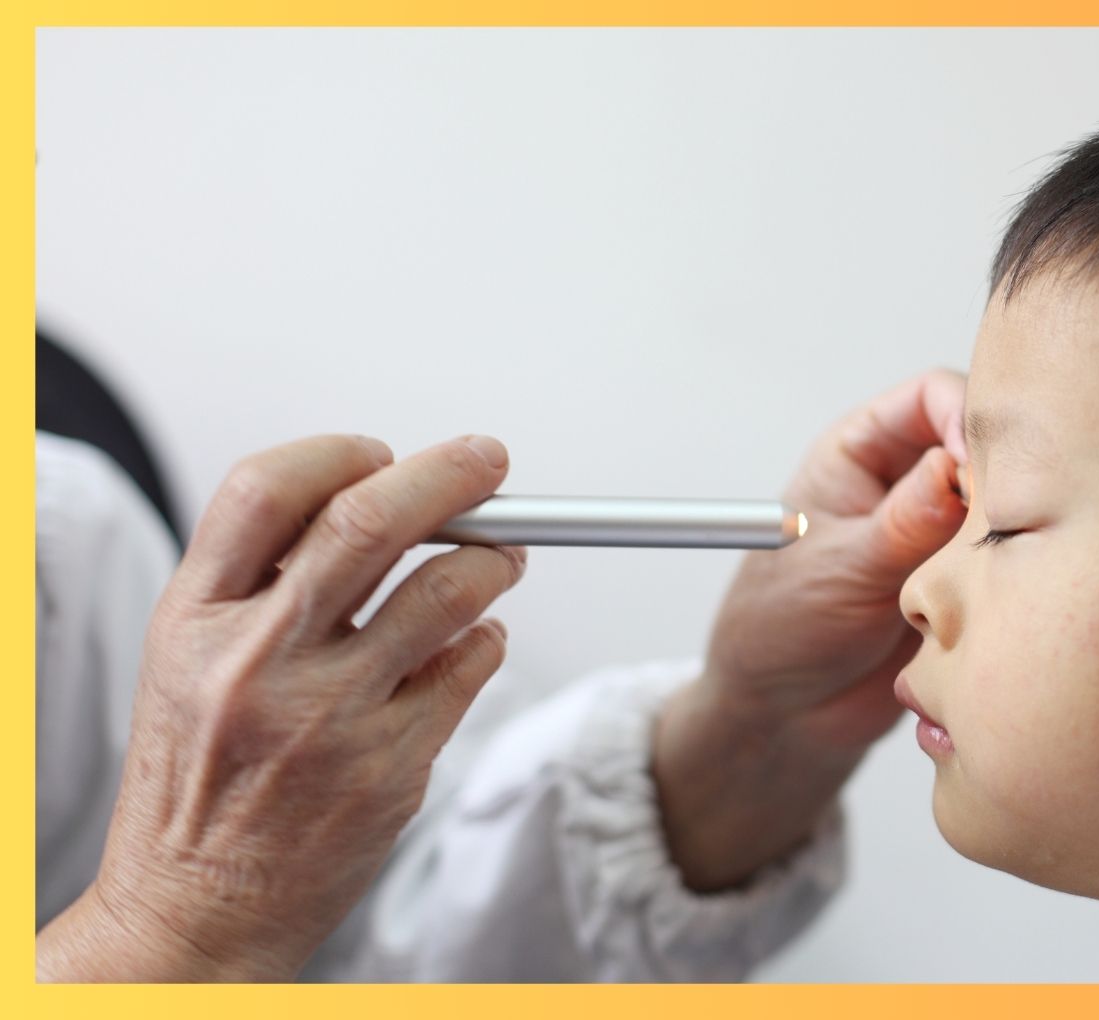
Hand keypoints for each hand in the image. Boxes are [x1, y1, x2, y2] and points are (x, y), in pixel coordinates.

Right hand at [36, 434, 526, 981]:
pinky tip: (474, 644)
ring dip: (492, 560)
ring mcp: (330, 714)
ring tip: (501, 560)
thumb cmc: (204, 777)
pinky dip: (487, 640)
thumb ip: (263, 583)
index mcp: (195, 620)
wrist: (198, 908)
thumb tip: (377, 498)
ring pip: (447, 590)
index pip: (265, 490)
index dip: (338, 455)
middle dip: (448, 475)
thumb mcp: (190, 661)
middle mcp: (258, 660)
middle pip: (370, 521)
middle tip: (486, 462)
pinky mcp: (392, 762)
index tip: (381, 454)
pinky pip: (471, 666)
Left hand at [653, 370, 967, 888]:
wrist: (788, 717)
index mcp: (860, 452)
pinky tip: (1004, 603)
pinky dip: (1016, 576)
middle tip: (1008, 515)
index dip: (966, 415)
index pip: (930, 397)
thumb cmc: (780, 630)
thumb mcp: (836, 570)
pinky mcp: (968, 582)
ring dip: (1009, 530)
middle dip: (1002, 472)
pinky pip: (1012, 562)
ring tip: (1000, 566)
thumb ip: (900, 523)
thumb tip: (953, 473)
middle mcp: (907, 483)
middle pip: (981, 443)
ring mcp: (942, 534)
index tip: (982, 464)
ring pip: (1004, 505)